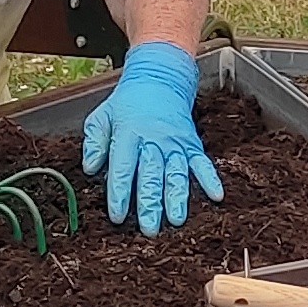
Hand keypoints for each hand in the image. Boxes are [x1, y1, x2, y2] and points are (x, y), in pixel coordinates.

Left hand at [81, 40, 224, 232]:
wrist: (160, 77)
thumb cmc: (128, 102)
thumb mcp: (103, 115)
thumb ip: (95, 141)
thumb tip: (91, 168)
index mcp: (128, 134)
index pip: (122, 168)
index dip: (119, 193)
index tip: (117, 215)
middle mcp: (154, 140)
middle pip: (151, 176)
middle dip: (150, 203)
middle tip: (149, 229)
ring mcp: (175, 143)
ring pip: (176, 173)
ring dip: (177, 198)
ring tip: (176, 220)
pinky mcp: (191, 144)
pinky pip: (202, 163)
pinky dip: (210, 179)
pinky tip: (216, 196)